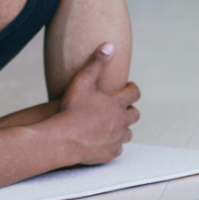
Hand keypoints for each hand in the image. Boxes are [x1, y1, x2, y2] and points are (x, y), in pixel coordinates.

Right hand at [57, 42, 140, 165]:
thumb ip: (97, 62)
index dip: (132, 88)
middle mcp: (121, 121)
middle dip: (129, 108)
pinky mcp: (111, 153)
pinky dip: (114, 143)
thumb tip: (109, 45)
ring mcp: (117, 138)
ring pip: (128, 132)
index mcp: (117, 103)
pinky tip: (106, 140)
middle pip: (134, 114)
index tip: (129, 86)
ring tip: (114, 123)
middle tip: (122, 106)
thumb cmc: (71, 109)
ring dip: (123, 126)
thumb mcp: (82, 81)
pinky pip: (118, 148)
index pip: (134, 93)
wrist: (63, 139)